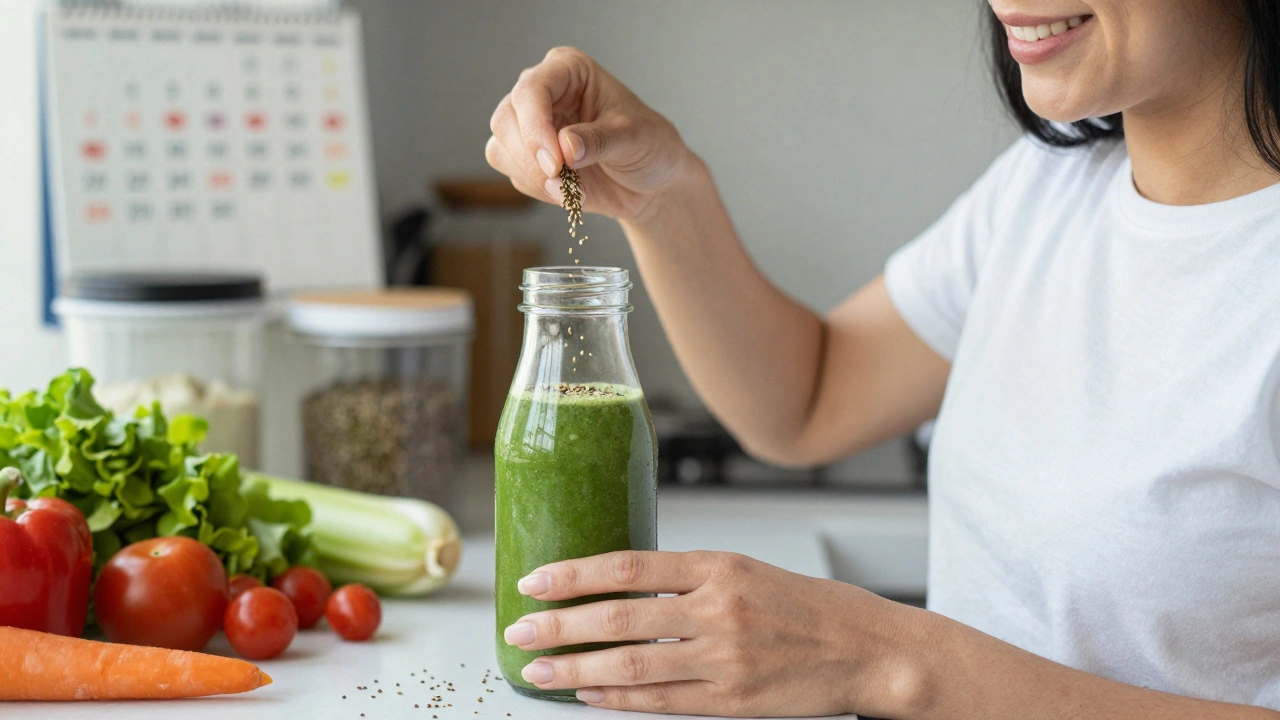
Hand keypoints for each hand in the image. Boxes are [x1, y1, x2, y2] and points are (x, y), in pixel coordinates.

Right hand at [485, 47, 695, 221]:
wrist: (651, 184)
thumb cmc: (649, 147)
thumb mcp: (635, 139)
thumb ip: (600, 140)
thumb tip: (565, 148)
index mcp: (568, 70)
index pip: (531, 89)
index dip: (535, 127)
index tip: (555, 163)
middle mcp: (542, 92)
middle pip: (506, 119)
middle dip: (530, 157)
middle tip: (562, 182)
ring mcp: (530, 125)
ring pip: (500, 149)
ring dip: (533, 177)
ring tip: (573, 189)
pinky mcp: (526, 157)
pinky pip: (512, 175)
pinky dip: (537, 189)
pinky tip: (568, 191)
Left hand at [502, 550, 918, 716]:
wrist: (868, 650)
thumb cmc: (806, 607)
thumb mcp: (747, 572)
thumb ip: (688, 579)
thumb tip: (621, 589)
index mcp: (718, 566)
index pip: (629, 565)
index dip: (575, 574)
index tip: (535, 581)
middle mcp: (718, 609)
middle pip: (619, 617)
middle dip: (559, 625)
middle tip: (519, 631)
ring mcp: (725, 658)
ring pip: (631, 664)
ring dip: (576, 669)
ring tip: (538, 671)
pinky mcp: (733, 701)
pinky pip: (661, 702)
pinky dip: (617, 698)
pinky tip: (588, 693)